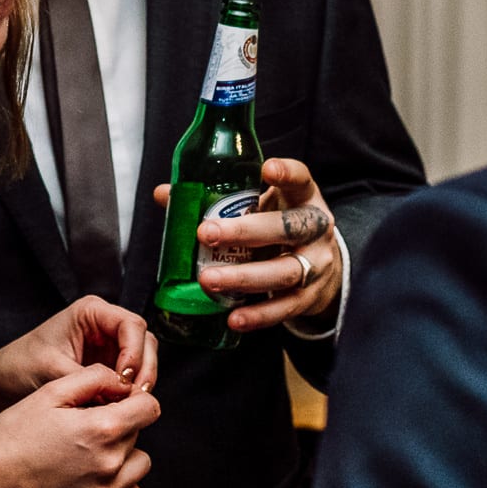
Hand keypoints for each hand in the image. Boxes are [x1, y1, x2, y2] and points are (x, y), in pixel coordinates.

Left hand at [0, 294, 159, 397]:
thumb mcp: (54, 371)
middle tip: (136, 396)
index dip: (135, 352)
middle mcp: (103, 324)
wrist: (2, 381)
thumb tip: (123, 394)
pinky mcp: (107, 364)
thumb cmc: (20, 367)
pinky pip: (131, 374)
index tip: (125, 379)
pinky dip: (131, 389)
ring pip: (143, 357)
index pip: (131, 325)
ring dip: (141, 380)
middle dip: (144, 368)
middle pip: (144, 340)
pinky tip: (121, 406)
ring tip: (129, 404)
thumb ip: (90, 380)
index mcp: (91, 312)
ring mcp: (108, 344)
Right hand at [0, 361, 159, 487]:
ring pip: (140, 465)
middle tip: (86, 425)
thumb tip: (122, 380)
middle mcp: (110, 464)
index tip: (116, 400)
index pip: (150, 408)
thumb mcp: (49, 392)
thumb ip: (93, 378)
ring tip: (90, 450)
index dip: (134, 398)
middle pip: (140, 434)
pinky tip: (94, 474)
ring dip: (125, 454)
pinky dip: (121, 483)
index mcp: (102, 429)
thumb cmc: (11, 437)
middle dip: (121, 424)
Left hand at [154, 157, 340, 334]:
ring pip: (284, 271)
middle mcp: (316, 231)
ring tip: (208, 279)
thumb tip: (164, 194)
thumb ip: (220, 199)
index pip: (301, 180)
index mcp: (304, 199)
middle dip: (246, 231)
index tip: (266, 169)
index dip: (287, 174)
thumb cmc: (280, 228)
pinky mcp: (309, 298)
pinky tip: (233, 318)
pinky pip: (284, 308)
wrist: (322, 269)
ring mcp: (316, 266)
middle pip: (288, 228)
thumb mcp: (262, 207)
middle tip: (206, 233)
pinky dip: (258, 315)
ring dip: (244, 277)